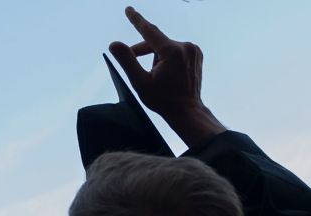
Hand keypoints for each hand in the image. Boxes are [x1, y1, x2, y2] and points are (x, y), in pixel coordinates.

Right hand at [109, 6, 224, 147]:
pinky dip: (166, 57)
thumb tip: (114, 44)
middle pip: (156, 42)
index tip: (128, 9)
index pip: (149, 31)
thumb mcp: (140, 82)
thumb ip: (127, 61)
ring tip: (155, 76)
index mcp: (172, 51)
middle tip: (133, 66)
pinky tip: (166, 73)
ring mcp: (193, 49)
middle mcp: (185, 46)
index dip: (136, 20)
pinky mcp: (196, 54)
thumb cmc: (162, 100)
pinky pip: (176, 50)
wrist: (187, 111)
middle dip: (143, 52)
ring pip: (166, 46)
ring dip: (155, 56)